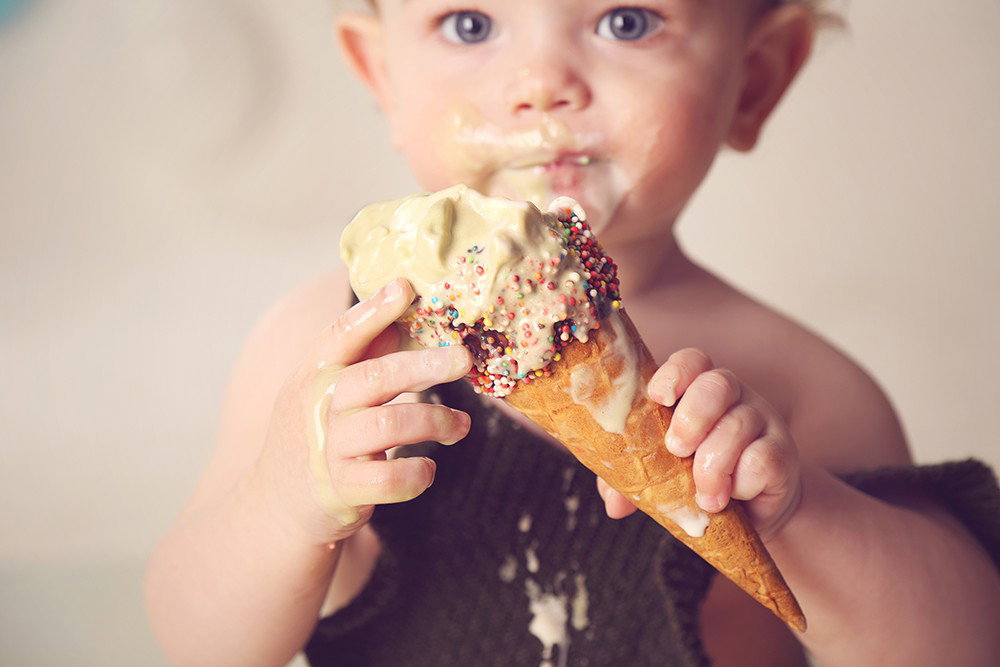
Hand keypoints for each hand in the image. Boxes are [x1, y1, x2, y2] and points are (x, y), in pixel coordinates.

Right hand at [253, 278, 472, 546]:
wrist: (275, 504)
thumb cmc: (316, 434)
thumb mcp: (325, 389)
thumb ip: (362, 353)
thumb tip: (402, 303)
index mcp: (315, 374)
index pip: (341, 334)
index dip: (373, 310)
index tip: (405, 288)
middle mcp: (318, 406)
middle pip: (375, 376)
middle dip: (425, 364)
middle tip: (463, 359)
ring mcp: (329, 449)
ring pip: (390, 424)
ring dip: (436, 421)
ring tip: (460, 425)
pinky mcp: (341, 490)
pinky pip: (388, 479)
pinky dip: (417, 473)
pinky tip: (427, 468)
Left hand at [596, 348, 800, 538]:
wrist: (749, 514)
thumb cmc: (695, 480)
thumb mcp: (660, 477)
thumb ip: (634, 479)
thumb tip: (614, 504)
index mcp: (696, 390)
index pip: (692, 361)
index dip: (675, 372)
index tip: (658, 397)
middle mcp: (733, 396)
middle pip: (717, 383)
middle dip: (691, 417)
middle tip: (677, 451)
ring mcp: (762, 420)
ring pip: (738, 424)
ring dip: (712, 464)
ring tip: (704, 496)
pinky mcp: (782, 453)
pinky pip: (761, 459)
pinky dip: (739, 483)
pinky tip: (729, 498)